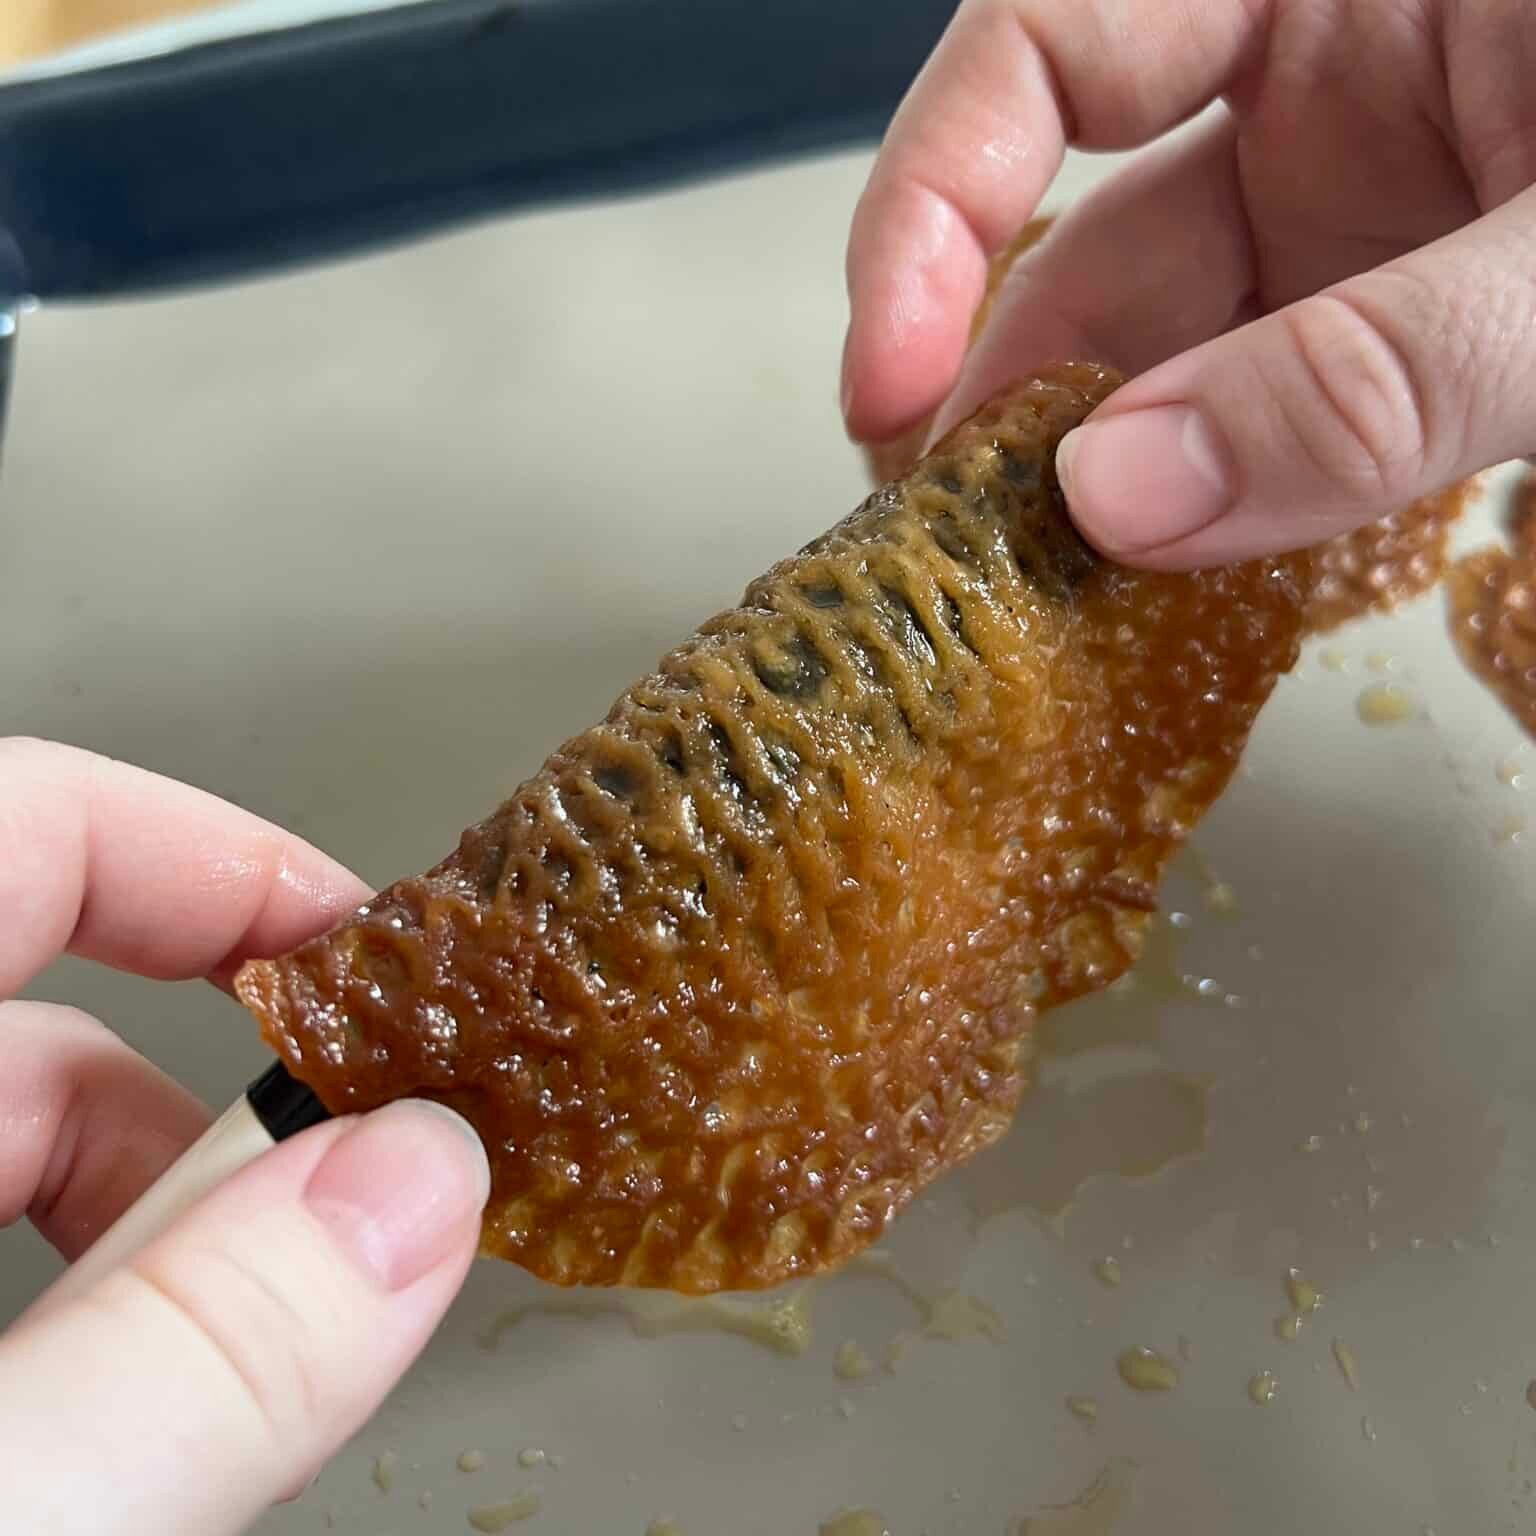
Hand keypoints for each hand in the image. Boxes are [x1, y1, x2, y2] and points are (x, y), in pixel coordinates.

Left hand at [0, 737, 489, 1535]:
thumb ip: (189, 1356)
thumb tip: (420, 1189)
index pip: (19, 822)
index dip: (208, 855)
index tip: (377, 949)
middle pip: (39, 1014)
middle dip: (224, 1118)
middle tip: (357, 1230)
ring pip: (15, 1151)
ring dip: (171, 1239)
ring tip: (256, 1371)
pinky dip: (100, 1313)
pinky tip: (157, 1417)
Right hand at [841, 0, 1535, 566]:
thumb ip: (1377, 371)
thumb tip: (1117, 500)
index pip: (1049, 42)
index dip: (931, 207)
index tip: (886, 383)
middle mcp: (1331, 88)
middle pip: (1092, 238)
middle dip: (1008, 397)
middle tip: (957, 546)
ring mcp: (1366, 219)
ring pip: (1172, 355)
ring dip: (1105, 480)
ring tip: (1044, 597)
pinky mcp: (1399, 331)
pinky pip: (1266, 417)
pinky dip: (1212, 504)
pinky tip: (1160, 582)